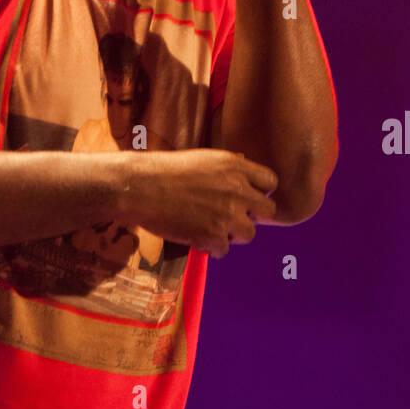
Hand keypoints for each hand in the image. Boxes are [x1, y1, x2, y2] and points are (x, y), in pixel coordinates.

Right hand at [119, 148, 279, 258]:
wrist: (139, 186)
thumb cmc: (165, 170)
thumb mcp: (203, 158)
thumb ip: (229, 166)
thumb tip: (246, 164)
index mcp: (235, 166)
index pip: (270, 182)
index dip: (260, 192)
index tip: (246, 198)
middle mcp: (237, 189)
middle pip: (267, 210)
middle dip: (251, 216)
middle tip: (230, 216)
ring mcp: (227, 214)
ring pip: (249, 234)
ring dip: (232, 234)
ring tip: (210, 227)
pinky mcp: (213, 236)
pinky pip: (224, 250)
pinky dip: (211, 247)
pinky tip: (195, 236)